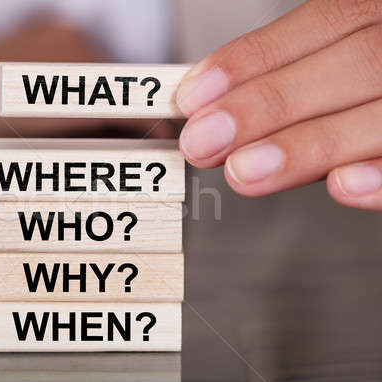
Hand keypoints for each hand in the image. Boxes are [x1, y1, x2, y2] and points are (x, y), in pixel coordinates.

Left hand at [176, 0, 381, 210]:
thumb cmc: (375, 84)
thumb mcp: (343, 65)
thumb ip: (297, 82)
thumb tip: (216, 114)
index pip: (326, 21)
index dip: (256, 59)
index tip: (195, 98)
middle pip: (354, 62)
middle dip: (269, 104)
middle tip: (204, 141)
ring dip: (311, 143)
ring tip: (244, 171)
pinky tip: (343, 185)